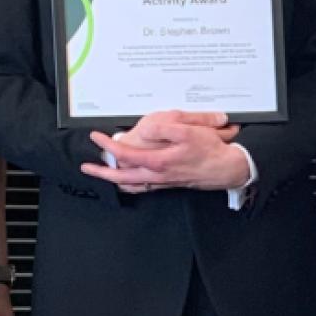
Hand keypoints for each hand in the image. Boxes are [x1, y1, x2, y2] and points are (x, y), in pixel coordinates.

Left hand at [82, 110, 246, 191]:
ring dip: (115, 181)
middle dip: (102, 173)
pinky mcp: (169, 184)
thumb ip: (165, 128)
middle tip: (87, 167)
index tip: (97, 137)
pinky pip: (143, 188)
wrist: (227, 168)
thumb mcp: (190, 132)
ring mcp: (162, 182)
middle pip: (121, 178)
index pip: (125, 154)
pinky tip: (129, 181)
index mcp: (158, 161)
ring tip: (103, 176)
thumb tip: (145, 129)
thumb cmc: (211, 151)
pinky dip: (131, 185)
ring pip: (131, 185)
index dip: (108, 146)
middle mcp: (157, 175)